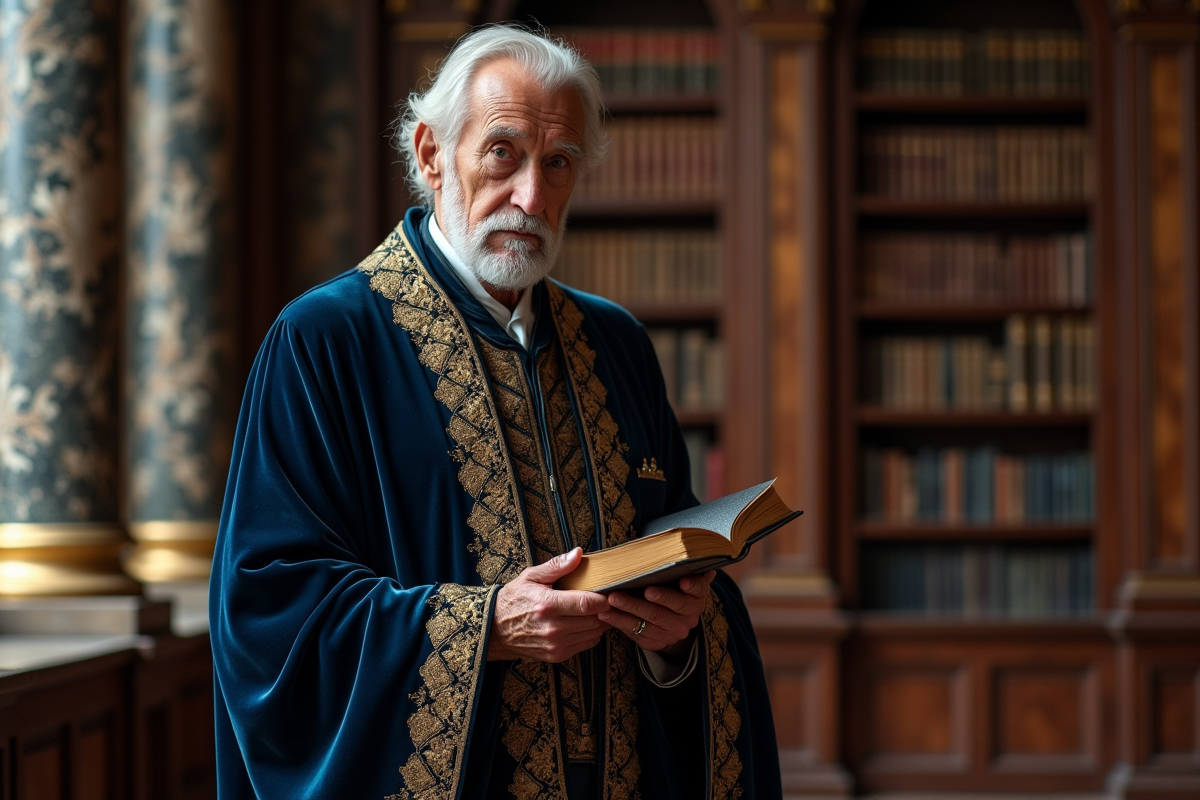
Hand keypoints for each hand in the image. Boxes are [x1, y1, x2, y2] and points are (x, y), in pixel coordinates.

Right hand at [488, 548, 609, 662]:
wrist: (495, 629)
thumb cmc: (515, 599)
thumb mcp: (531, 576)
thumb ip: (557, 565)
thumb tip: (578, 553)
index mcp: (547, 605)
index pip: (586, 603)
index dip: (603, 598)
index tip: (608, 590)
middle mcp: (552, 628)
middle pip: (594, 619)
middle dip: (604, 609)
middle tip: (605, 598)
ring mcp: (555, 644)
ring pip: (594, 633)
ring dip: (599, 621)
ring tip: (595, 609)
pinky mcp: (556, 655)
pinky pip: (586, 644)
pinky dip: (591, 633)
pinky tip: (584, 622)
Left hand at [598, 571, 715, 655]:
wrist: (671, 621)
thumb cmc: (671, 588)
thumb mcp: (679, 576)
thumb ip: (682, 565)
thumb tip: (693, 548)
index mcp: (697, 596)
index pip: (698, 589)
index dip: (692, 585)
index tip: (683, 580)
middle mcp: (689, 616)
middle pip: (668, 608)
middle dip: (645, 600)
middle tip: (624, 592)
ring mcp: (674, 631)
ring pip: (651, 621)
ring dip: (627, 610)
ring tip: (610, 600)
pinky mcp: (657, 642)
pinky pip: (638, 633)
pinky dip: (620, 622)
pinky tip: (605, 614)